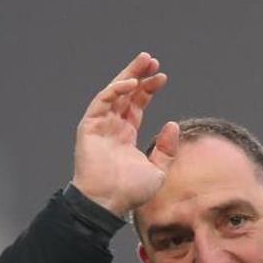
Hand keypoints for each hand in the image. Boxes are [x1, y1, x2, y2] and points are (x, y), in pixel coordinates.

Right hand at [71, 52, 178, 216]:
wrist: (109, 202)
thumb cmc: (130, 192)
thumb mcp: (158, 170)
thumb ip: (166, 148)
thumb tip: (173, 125)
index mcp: (126, 135)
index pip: (137, 104)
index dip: (149, 89)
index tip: (162, 77)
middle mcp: (112, 127)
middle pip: (125, 93)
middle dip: (138, 75)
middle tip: (151, 59)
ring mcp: (100, 125)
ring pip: (114, 92)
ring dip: (128, 75)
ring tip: (144, 61)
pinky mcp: (89, 127)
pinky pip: (102, 102)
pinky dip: (115, 91)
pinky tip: (131, 83)